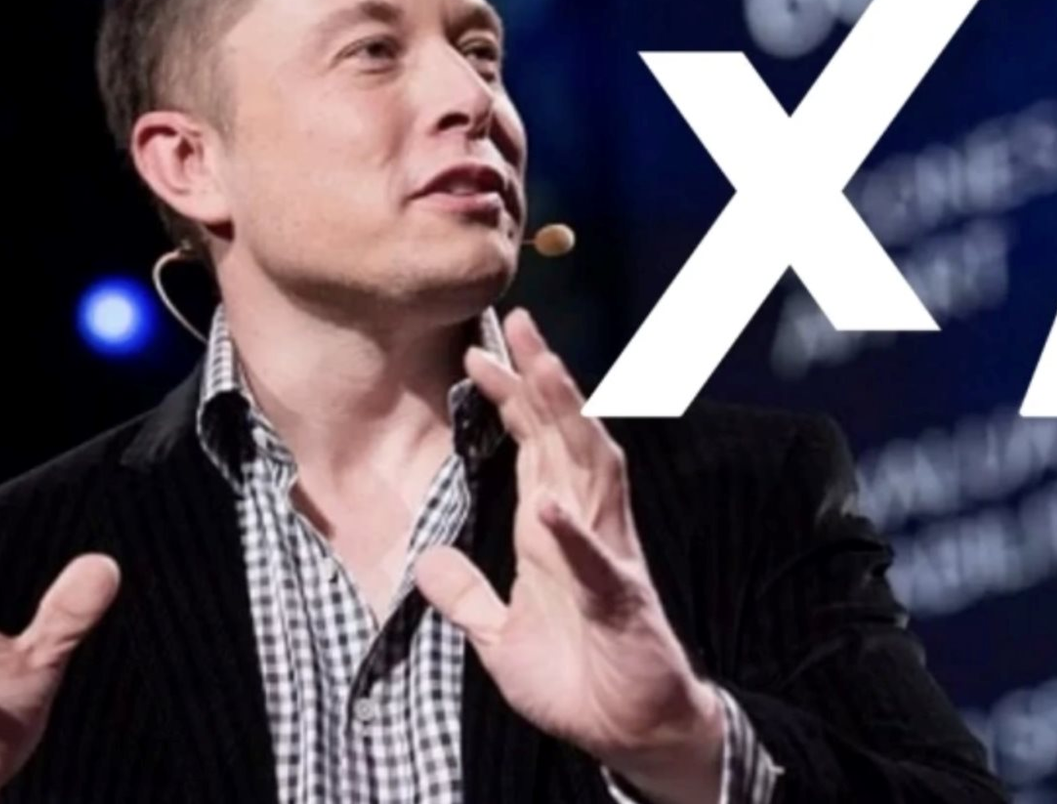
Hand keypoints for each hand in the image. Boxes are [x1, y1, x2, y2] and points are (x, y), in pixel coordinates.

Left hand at [415, 309, 724, 803]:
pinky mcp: (622, 602)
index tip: (478, 350)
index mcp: (554, 527)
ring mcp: (608, 557)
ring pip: (593, 473)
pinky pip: (597, 562)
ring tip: (546, 375)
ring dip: (570, 424)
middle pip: (566, 438)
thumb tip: (426, 564)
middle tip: (521, 324)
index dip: (510, 397)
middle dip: (545, 380)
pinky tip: (550, 509)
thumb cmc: (575, 676)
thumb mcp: (498, 636)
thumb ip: (466, 597)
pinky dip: (574, 535)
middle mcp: (585, 526)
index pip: (533, 445)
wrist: (629, 731)